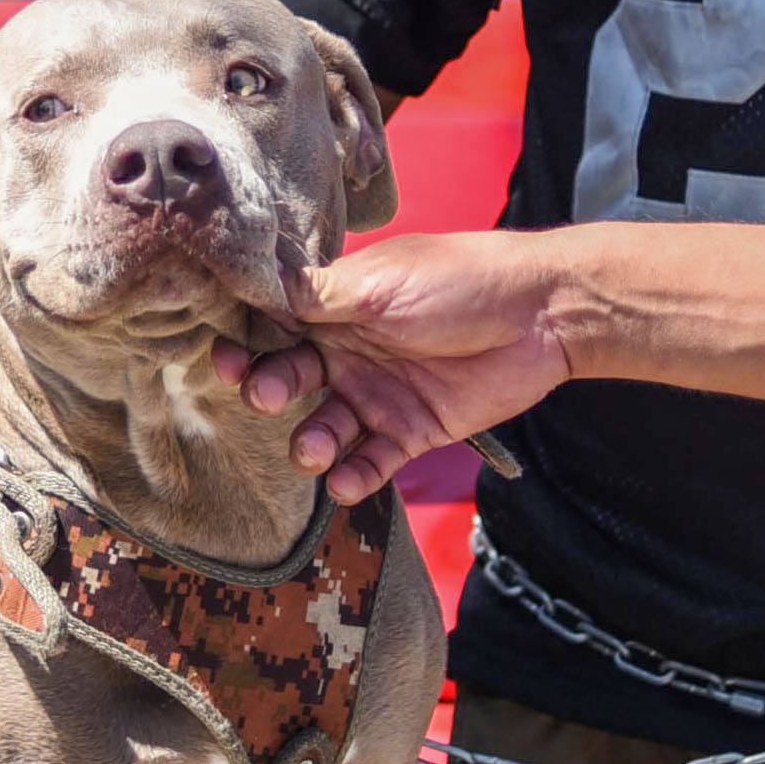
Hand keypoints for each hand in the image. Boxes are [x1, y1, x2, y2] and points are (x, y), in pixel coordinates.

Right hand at [211, 232, 578, 502]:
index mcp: (336, 305)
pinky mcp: (411, 430)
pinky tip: (342, 483)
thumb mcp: (379, 283)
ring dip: (311, 442)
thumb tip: (250, 283)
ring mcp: (379, 393)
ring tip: (314, 449)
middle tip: (268, 394)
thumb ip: (315, 295)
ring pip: (325, 427)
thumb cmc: (460, 280)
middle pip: (289, 377)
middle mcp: (349, 349)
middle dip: (271, 388)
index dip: (244, 343)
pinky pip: (370, 461)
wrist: (540, 315)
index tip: (224, 358)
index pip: (273, 325)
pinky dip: (352, 476)